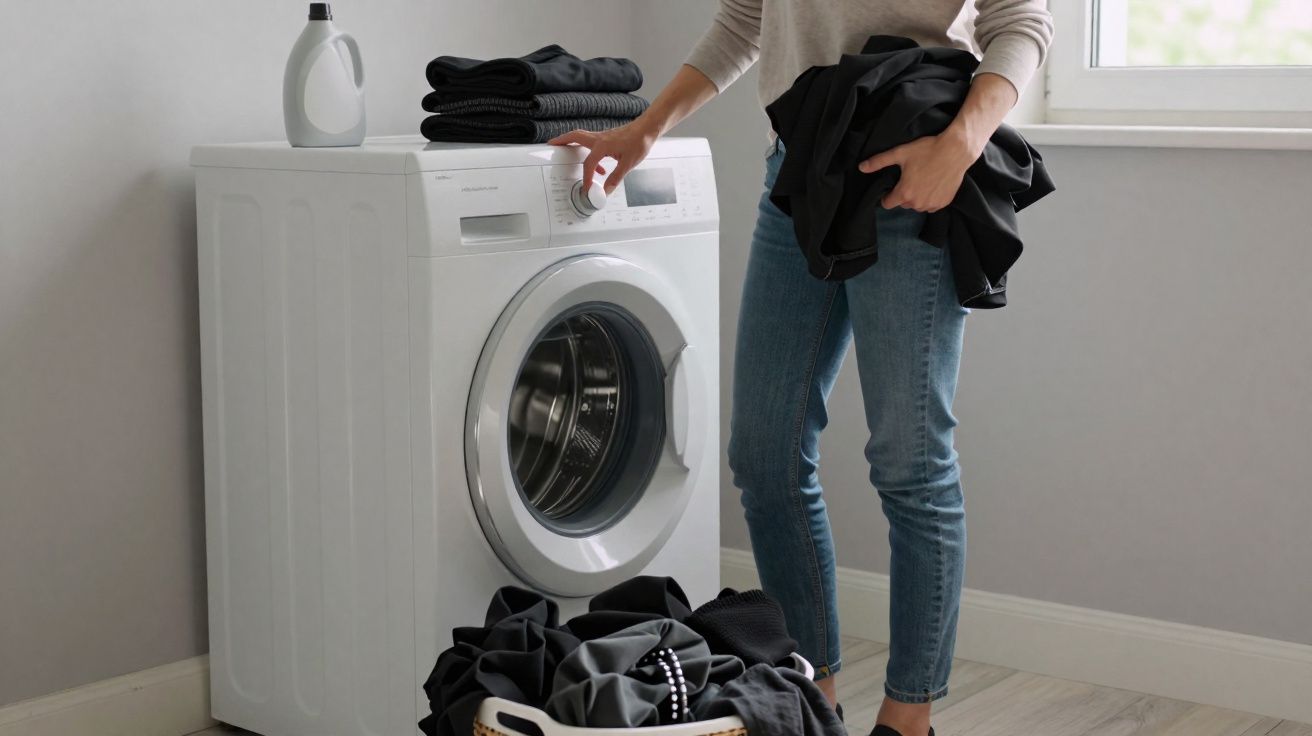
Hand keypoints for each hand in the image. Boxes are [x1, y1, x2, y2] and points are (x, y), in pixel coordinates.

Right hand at [548, 119, 660, 194]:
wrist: (648, 128)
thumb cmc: (639, 141)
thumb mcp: (628, 164)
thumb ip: (615, 178)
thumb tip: (606, 190)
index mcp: (602, 146)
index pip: (588, 164)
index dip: (586, 177)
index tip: (586, 187)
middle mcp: (599, 138)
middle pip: (575, 137)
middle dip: (562, 141)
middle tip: (551, 145)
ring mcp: (603, 136)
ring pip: (582, 137)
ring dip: (573, 144)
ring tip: (567, 153)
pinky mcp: (607, 137)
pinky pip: (592, 143)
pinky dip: (589, 151)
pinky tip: (599, 166)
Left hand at [857, 130, 979, 211]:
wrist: (956, 150)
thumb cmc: (928, 150)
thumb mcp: (900, 153)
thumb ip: (879, 162)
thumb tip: (861, 167)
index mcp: (905, 193)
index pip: (887, 204)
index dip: (887, 195)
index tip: (891, 187)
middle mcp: (917, 203)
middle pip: (903, 204)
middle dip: (904, 194)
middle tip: (910, 178)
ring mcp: (931, 204)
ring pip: (917, 205)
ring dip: (917, 197)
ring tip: (922, 179)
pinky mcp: (944, 203)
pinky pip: (931, 205)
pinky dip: (930, 198)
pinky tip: (932, 184)